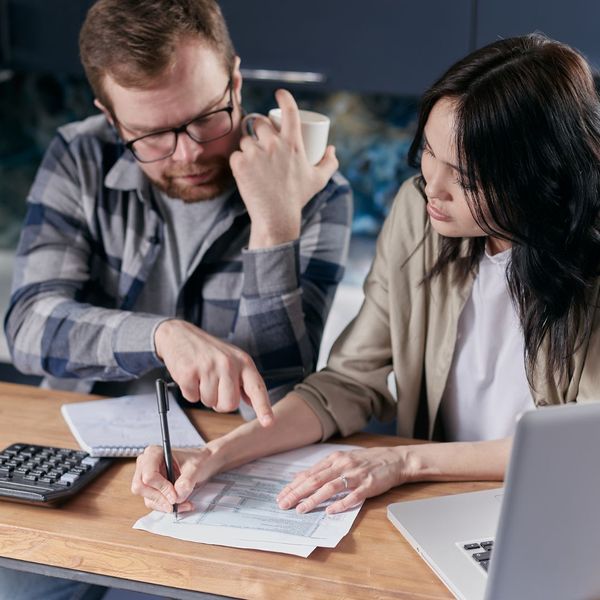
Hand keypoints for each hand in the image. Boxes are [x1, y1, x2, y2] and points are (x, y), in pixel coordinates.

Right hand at [131, 445, 220, 512]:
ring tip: (184, 503)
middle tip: (176, 502)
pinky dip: (166, 506)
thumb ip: (186, 481)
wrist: (202, 464)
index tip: (175, 496)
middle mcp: (146, 464)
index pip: (148, 475)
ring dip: (165, 505)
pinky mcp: (151, 488)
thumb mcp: (195, 467)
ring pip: (147, 498)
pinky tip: (181, 504)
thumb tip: (177, 495)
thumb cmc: (197, 460)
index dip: (161, 488)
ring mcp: (146, 477)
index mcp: (154, 453)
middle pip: (141, 487)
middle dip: (160, 498)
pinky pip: (153, 503)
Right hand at [154, 319, 272, 425]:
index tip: (268, 422)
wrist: (179, 334)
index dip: (263, 407)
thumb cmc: (209, 351)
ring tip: (201, 377)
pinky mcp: (189, 372)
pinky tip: (190, 376)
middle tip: (214, 386)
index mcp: (243, 362)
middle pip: (230, 404)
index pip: (257, 388)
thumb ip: (244, 381)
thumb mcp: (233, 359)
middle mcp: (228, 364)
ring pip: (210, 402)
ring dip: (203, 395)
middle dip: (220, 403)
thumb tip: (253, 402)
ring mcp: (209, 367)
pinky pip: (192, 398)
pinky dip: (190, 392)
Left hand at [230, 89, 337, 248]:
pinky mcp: (240, 164)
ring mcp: (255, 153)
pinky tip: (244, 171)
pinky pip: (236, 155)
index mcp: (293, 143)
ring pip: (246, 140)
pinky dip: (239, 162)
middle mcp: (274, 144)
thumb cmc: (298, 198)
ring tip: (254, 162)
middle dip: (260, 130)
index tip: (279, 93)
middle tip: (262, 143)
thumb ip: (329, 163)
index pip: (290, 111)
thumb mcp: (318, 180)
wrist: (276, 217)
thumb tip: (331, 149)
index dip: (284, 97)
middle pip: (260, 123)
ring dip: (248, 147)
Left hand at [276, 446, 413, 514]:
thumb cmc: (366, 461)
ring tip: (301, 509)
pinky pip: (353, 496)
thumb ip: (322, 468)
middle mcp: (342, 465)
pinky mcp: (368, 485)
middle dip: (297, 493)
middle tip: (284, 504)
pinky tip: (330, 511)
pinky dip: (341, 504)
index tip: (281, 495)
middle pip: (315, 480)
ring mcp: (355, 475)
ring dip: (314, 499)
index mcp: (334, 459)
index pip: (309, 473)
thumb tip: (298, 477)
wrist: (394, 459)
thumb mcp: (342, 459)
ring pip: (330, 487)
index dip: (294, 485)